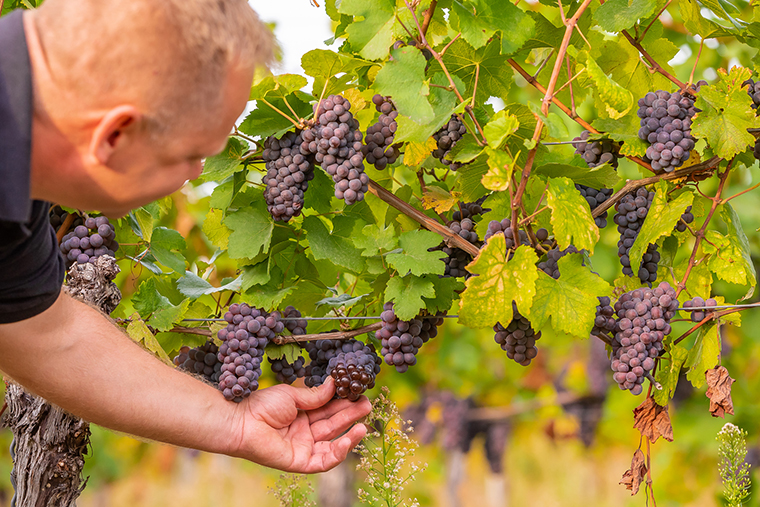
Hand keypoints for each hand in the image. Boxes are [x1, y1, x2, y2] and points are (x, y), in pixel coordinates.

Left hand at [229, 376, 371, 471]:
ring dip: (349, 433)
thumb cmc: (261, 405)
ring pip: (332, 442)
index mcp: (301, 415)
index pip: (328, 409)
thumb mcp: (292, 395)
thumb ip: (315, 395)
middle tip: (367, 403)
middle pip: (333, 424)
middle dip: (351, 415)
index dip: (343, 402)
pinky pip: (323, 460)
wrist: (241, 421)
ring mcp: (303, 447)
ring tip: (364, 421)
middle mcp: (304, 432)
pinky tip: (349, 439)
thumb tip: (334, 384)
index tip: (357, 392)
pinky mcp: (299, 462)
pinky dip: (338, 452)